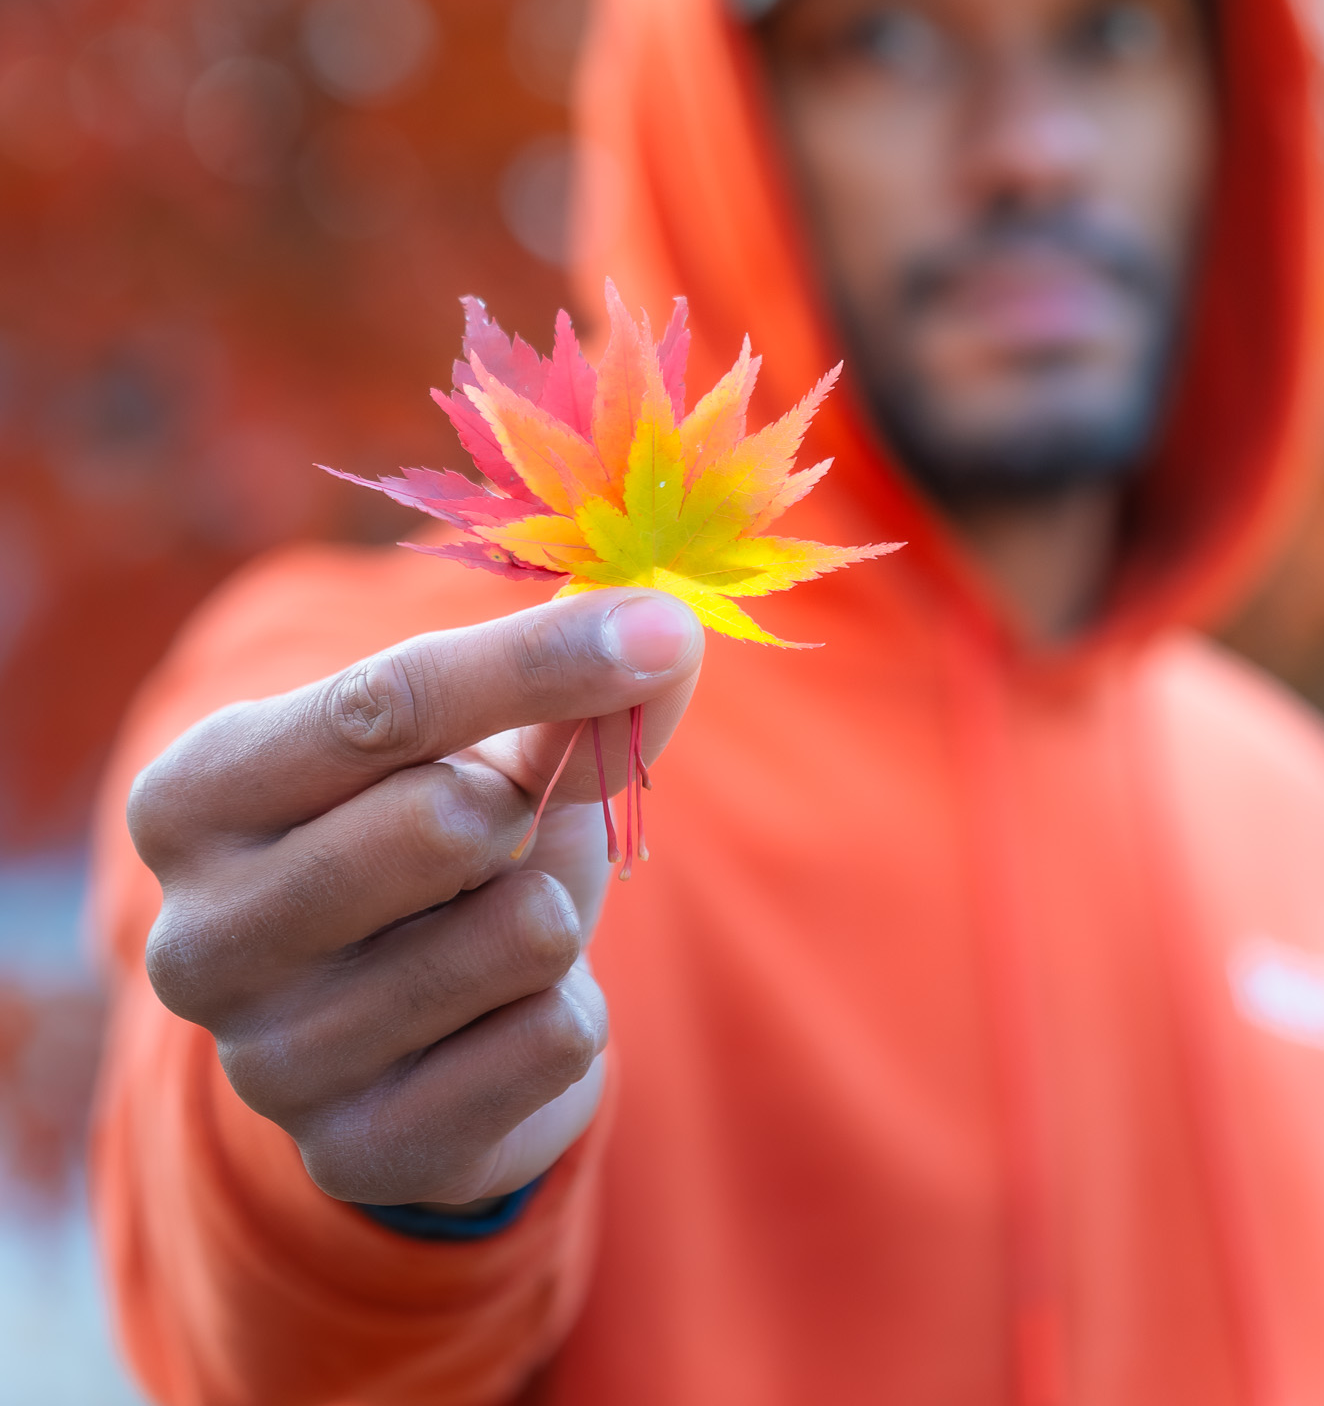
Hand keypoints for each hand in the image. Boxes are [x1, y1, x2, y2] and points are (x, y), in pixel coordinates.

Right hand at [128, 588, 702, 1208]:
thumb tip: (668, 635)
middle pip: (439, 821)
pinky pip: (550, 1043)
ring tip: (492, 929)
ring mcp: (266, 1062)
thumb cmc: (437, 849)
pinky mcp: (355, 1154)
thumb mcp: (477, 748)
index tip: (660, 629)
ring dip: (547, 916)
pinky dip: (566, 1012)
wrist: (416, 1039)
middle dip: (518, 810)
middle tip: (495, 830)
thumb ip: (564, 689)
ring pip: (518, 935)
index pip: (382, 703)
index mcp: (194, 797)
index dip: (537, 660)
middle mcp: (196, 936)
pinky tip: (504, 1018)